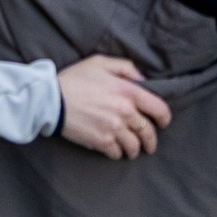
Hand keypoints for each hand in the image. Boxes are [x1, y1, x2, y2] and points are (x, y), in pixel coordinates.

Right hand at [54, 56, 172, 158]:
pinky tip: (114, 150)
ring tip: (131, 150)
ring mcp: (114, 129)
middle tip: (149, 144)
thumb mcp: (100, 63)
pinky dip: (117, 153)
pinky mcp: (101, 141)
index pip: (159, 109)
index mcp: (128, 92)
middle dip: (151, 140)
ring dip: (135, 149)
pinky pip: (117, 153)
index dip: (165, 118)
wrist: (51, 99)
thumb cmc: (74, 79)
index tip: (163, 123)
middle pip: (148, 132)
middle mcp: (125, 112)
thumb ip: (126, 68)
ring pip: (134, 146)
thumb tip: (143, 79)